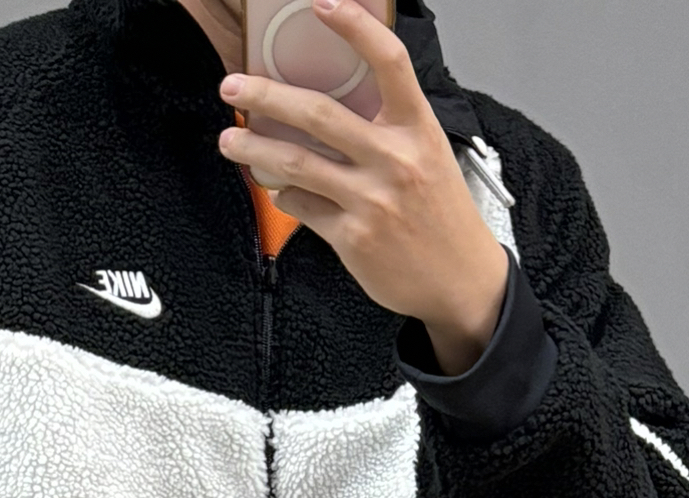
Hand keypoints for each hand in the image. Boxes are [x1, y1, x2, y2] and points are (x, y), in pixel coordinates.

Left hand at [219, 0, 508, 374]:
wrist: (458, 279)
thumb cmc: (440, 214)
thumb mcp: (428, 153)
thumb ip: (387, 126)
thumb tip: (333, 103)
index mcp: (418, 127)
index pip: (388, 62)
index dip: (355, 27)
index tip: (324, 4)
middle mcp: (394, 159)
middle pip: (319, 114)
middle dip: (266, 97)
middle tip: (234, 87)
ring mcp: (371, 200)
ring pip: (296, 164)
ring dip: (252, 150)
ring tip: (229, 141)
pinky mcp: (351, 238)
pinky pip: (301, 206)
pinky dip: (284, 194)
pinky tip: (278, 188)